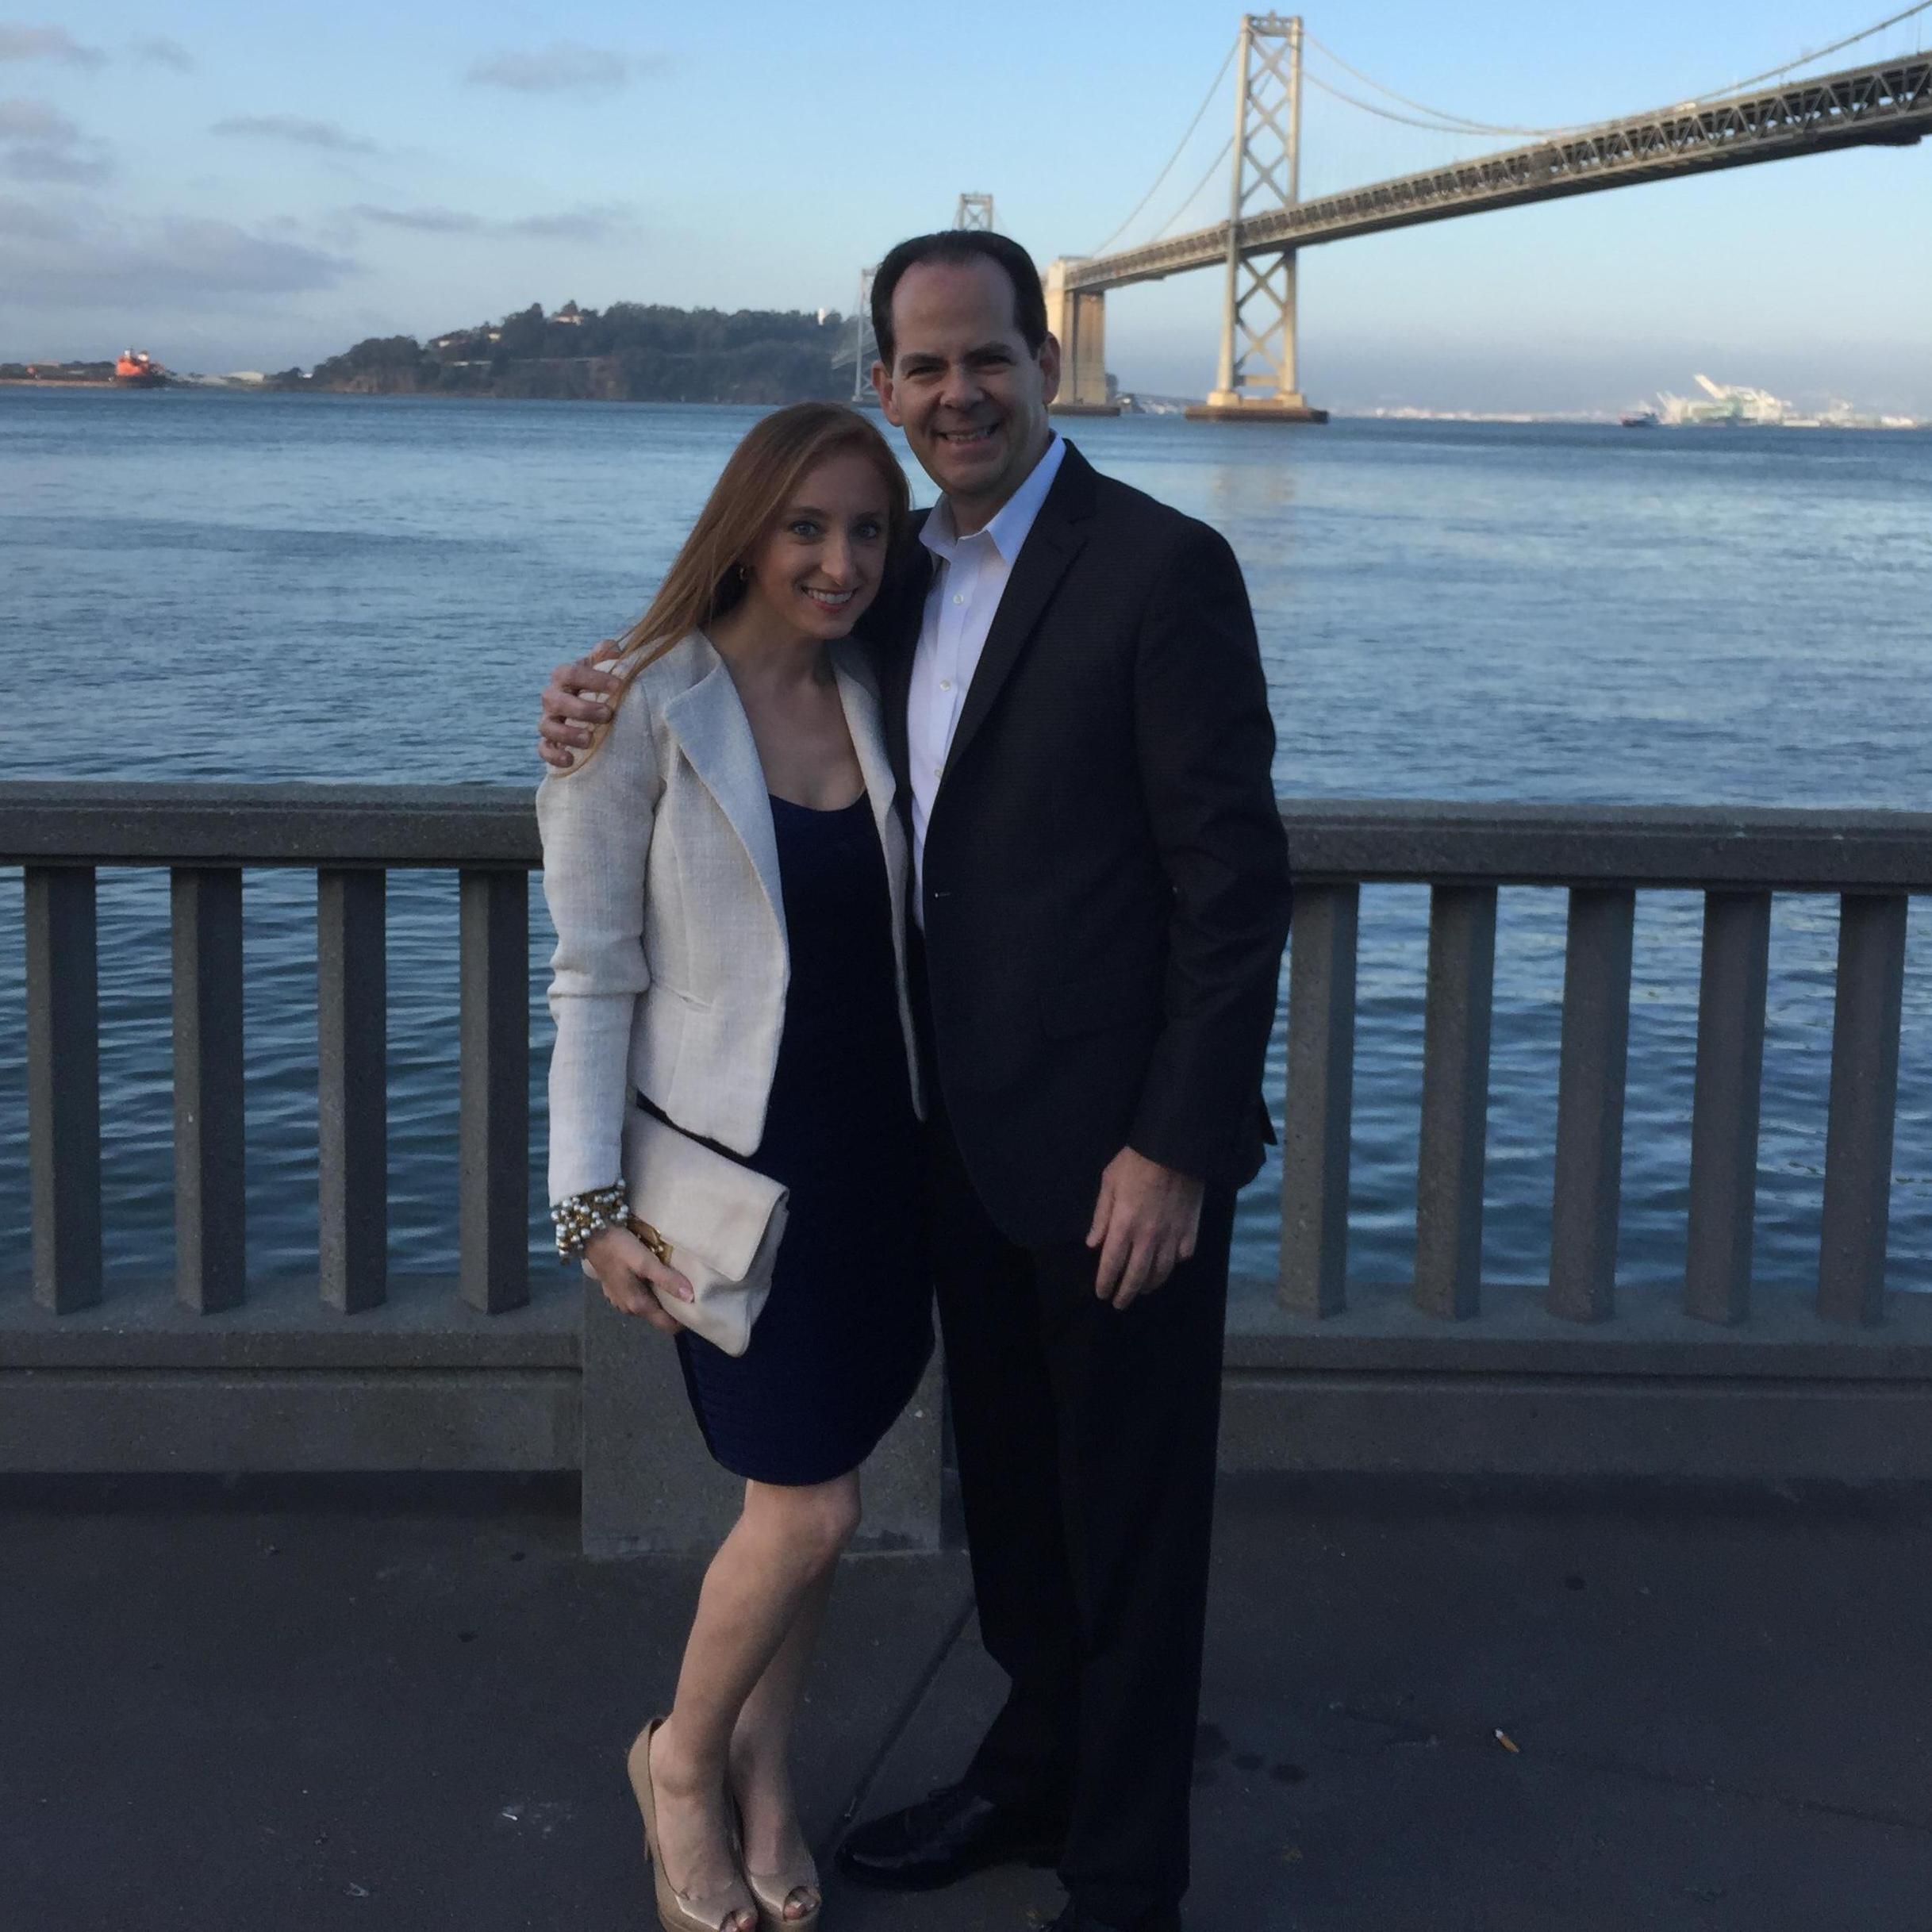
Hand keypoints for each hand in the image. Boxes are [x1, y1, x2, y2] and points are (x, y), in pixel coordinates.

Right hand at [538, 639, 625, 767]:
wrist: (591, 711)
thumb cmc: (600, 687)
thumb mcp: (605, 668)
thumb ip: (607, 656)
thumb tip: (612, 647)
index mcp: (565, 677)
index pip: (571, 673)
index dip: (592, 679)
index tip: (618, 686)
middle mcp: (553, 697)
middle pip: (555, 700)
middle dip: (581, 708)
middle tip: (607, 714)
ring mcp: (549, 721)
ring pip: (547, 726)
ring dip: (567, 733)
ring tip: (589, 739)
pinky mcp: (549, 743)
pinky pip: (544, 750)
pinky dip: (554, 755)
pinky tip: (570, 759)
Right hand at [583, 1223, 694, 1335]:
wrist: (590, 1234)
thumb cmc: (618, 1247)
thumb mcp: (645, 1261)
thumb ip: (666, 1279)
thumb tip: (690, 1298)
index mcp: (637, 1304)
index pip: (666, 1325)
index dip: (684, 1320)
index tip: (700, 1310)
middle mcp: (628, 1307)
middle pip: (658, 1315)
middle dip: (675, 1307)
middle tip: (695, 1292)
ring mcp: (620, 1299)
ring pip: (649, 1305)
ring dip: (663, 1297)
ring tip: (680, 1282)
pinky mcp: (617, 1288)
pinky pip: (640, 1295)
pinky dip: (651, 1290)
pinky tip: (659, 1276)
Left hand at [1086, 1148, 1204, 1309]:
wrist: (1176, 1149)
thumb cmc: (1136, 1162)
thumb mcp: (1109, 1183)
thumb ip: (1101, 1216)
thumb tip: (1093, 1245)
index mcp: (1124, 1226)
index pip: (1112, 1264)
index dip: (1105, 1282)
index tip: (1102, 1293)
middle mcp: (1148, 1238)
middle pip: (1136, 1276)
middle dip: (1126, 1293)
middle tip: (1119, 1303)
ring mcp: (1172, 1236)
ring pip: (1160, 1272)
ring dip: (1149, 1285)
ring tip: (1142, 1289)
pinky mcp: (1190, 1231)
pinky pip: (1182, 1256)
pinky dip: (1174, 1264)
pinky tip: (1168, 1264)